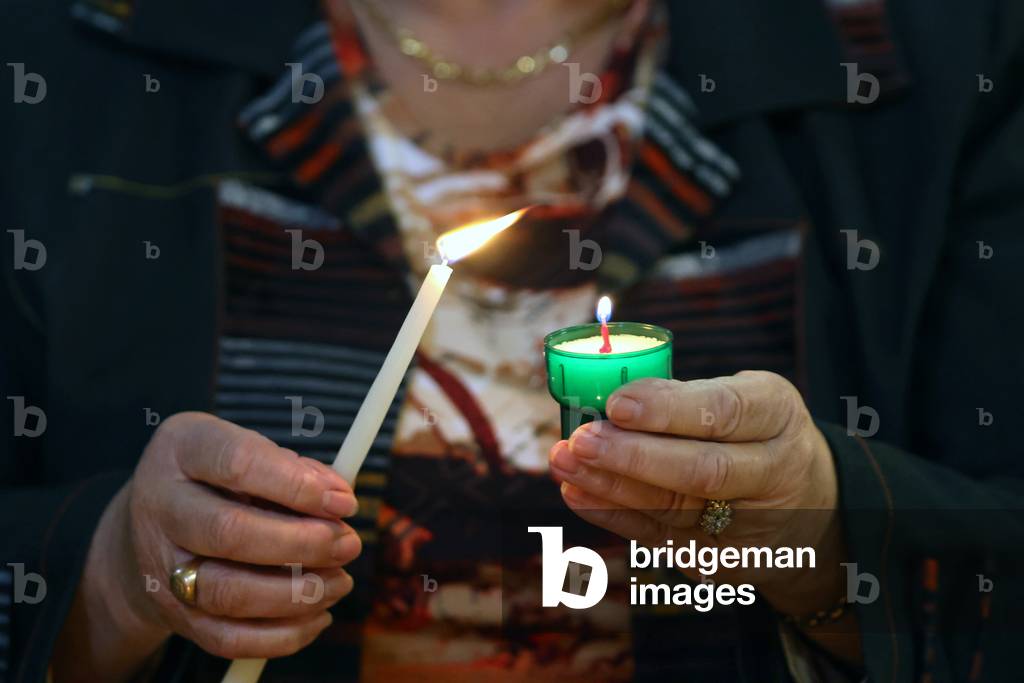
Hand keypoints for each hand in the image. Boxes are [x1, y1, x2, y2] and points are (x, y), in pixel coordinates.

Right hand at [54, 412, 360, 680]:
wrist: (148, 523)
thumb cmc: (218, 478)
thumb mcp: (248, 449)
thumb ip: (296, 468)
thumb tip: (339, 499)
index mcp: (184, 448)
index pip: (238, 462)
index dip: (297, 485)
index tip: (343, 502)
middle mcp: (162, 506)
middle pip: (229, 532)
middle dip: (302, 543)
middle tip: (348, 545)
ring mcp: (161, 566)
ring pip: (228, 593)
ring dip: (297, 594)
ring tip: (340, 582)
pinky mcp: (175, 614)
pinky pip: (227, 639)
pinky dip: (282, 635)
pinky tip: (318, 615)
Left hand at [548, 372, 849, 627]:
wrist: (809, 505)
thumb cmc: (752, 433)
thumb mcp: (741, 396)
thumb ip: (683, 397)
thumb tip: (602, 397)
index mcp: (777, 414)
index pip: (727, 412)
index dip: (669, 410)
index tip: (617, 404)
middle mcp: (772, 472)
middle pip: (702, 471)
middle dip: (633, 457)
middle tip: (580, 440)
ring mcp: (749, 525)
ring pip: (673, 508)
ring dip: (609, 485)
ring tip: (564, 461)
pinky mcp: (720, 560)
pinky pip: (657, 536)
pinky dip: (612, 514)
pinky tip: (577, 492)